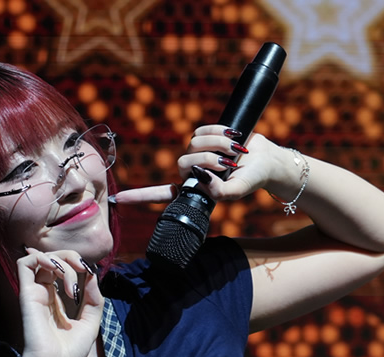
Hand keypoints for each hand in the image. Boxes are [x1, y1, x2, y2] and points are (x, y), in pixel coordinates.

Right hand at [9, 248, 102, 356]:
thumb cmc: (68, 353)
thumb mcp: (90, 323)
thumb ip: (94, 299)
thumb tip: (92, 274)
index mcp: (57, 301)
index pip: (65, 270)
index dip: (80, 265)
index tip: (91, 275)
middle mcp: (44, 293)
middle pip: (55, 259)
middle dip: (72, 259)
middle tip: (84, 271)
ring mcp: (34, 292)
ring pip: (43, 257)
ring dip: (61, 261)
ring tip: (70, 282)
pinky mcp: (26, 293)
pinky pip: (26, 263)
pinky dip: (43, 259)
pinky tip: (58, 272)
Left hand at [110, 126, 296, 205]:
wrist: (266, 160)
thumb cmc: (252, 180)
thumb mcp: (237, 192)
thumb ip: (219, 192)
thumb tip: (199, 177)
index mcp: (194, 189)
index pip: (163, 194)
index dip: (140, 196)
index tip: (118, 200)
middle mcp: (192, 171)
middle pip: (183, 162)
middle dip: (208, 159)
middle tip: (228, 162)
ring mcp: (197, 152)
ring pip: (193, 143)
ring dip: (217, 144)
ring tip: (235, 149)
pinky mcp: (205, 136)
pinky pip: (201, 129)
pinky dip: (218, 131)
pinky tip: (233, 135)